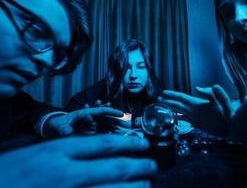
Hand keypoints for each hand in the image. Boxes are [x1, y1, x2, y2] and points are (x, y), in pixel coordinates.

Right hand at [0, 134, 156, 186]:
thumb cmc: (12, 172)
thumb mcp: (38, 153)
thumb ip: (68, 151)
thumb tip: (99, 151)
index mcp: (58, 152)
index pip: (103, 144)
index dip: (128, 144)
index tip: (143, 144)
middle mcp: (67, 173)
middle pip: (114, 168)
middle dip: (138, 167)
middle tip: (152, 166)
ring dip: (134, 187)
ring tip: (146, 184)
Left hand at [44, 106, 122, 136]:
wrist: (56, 128)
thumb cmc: (58, 124)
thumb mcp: (58, 126)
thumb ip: (62, 129)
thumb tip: (66, 131)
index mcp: (86, 114)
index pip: (102, 111)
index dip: (112, 112)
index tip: (121, 114)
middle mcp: (92, 120)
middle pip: (108, 119)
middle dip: (118, 122)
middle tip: (128, 126)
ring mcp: (93, 127)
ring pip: (109, 127)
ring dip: (117, 130)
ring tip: (127, 133)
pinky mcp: (93, 134)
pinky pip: (105, 134)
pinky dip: (112, 136)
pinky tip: (119, 140)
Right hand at [158, 88, 227, 135]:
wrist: (233, 127)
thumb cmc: (227, 114)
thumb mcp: (219, 102)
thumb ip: (210, 95)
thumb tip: (197, 88)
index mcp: (197, 102)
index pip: (181, 97)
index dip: (172, 95)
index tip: (163, 93)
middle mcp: (194, 109)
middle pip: (178, 104)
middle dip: (168, 101)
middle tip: (157, 99)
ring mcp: (195, 116)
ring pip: (179, 112)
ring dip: (171, 110)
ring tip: (161, 108)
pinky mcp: (197, 124)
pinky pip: (184, 121)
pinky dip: (177, 120)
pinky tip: (172, 121)